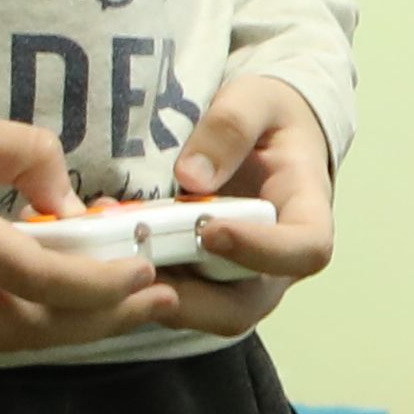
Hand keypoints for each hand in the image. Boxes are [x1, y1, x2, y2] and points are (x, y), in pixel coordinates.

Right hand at [0, 74, 159, 354]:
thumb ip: (14, 154)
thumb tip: (69, 196)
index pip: (37, 279)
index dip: (100, 284)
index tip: (142, 268)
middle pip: (25, 328)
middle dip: (97, 320)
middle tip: (151, 296)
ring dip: (60, 328)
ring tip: (115, 304)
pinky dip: (16, 321)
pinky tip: (46, 298)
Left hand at [137, 74, 339, 339]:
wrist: (264, 136)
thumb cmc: (268, 118)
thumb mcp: (256, 101)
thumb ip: (230, 128)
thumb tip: (192, 177)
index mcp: (307, 214)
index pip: (305, 251)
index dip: (262, 251)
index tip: (212, 231)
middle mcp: (278, 263)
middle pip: (245, 305)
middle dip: (191, 298)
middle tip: (141, 268)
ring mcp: (241, 280)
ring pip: (205, 313)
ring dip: (157, 295)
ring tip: (113, 262)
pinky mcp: (206, 283)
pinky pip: (178, 298)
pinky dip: (141, 285)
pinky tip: (106, 254)